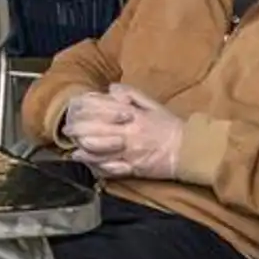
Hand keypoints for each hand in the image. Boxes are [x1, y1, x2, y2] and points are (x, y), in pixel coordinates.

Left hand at [64, 84, 183, 180]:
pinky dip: (96, 166)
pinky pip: (109, 169)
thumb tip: (110, 89)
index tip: (74, 110)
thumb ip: (130, 94)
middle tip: (68, 131)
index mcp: (132, 115)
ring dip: (82, 149)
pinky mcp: (133, 169)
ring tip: (74, 148)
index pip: (99, 110)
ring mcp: (129, 153)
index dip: (83, 110)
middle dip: (77, 130)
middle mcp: (128, 133)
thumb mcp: (152, 103)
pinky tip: (88, 163)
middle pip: (94, 131)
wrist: (190, 150)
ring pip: (98, 151)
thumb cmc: (170, 126)